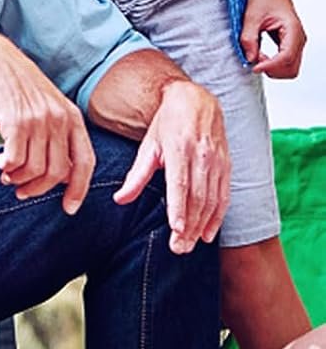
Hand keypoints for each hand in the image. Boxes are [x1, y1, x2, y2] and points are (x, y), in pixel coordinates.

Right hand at [0, 32, 94, 212]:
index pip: (85, 162)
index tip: (69, 208)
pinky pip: (15, 160)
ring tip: (7, 176)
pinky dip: (7, 168)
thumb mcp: (47, 105)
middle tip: (21, 191)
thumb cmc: (17, 85)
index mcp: (72, 117)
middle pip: (57, 172)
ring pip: (35, 169)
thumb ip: (55, 134)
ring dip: (19, 180)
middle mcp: (59, 120)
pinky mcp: (16, 122)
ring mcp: (38, 121)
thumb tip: (56, 173)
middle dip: (38, 189)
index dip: (79, 189)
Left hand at [113, 80, 229, 251]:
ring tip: (191, 245)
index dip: (180, 208)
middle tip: (180, 248)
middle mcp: (202, 157)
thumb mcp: (148, 146)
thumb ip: (136, 175)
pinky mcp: (227, 166)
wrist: (196, 101)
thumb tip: (120, 200)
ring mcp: (218, 162)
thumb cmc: (167, 124)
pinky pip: (224, 196)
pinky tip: (209, 232)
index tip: (176, 230)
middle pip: (197, 198)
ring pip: (212, 200)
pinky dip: (218, 216)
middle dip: (190, 226)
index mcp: (180, 149)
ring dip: (202, 225)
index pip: (180, 184)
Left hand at [241, 0, 305, 77]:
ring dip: (273, 68)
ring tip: (257, 56)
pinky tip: (261, 55)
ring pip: (290, 68)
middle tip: (255, 59)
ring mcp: (296, 42)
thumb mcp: (251, 17)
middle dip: (272, 70)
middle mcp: (299, 38)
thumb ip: (249, 38)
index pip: (286, 58)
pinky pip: (286, 62)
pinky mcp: (290, 43)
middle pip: (291, 69)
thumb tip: (250, 59)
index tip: (254, 66)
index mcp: (293, 30)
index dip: (270, 66)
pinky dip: (274, 64)